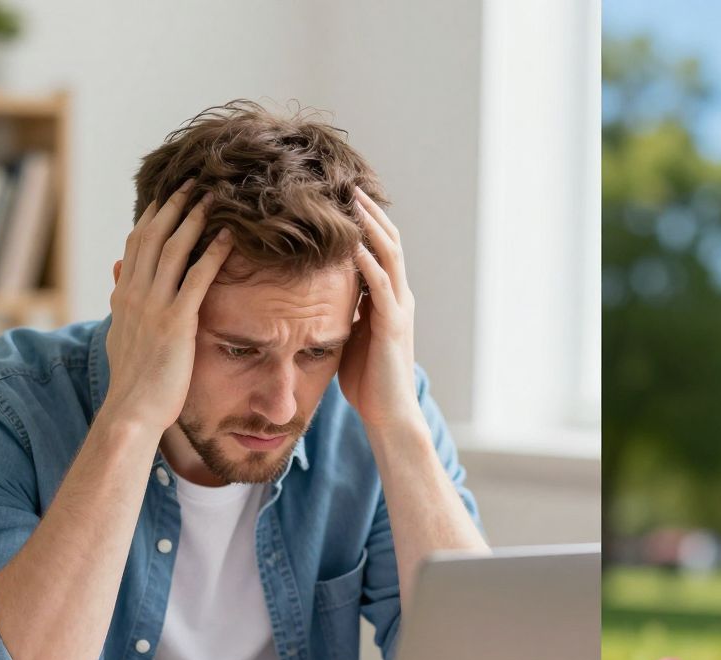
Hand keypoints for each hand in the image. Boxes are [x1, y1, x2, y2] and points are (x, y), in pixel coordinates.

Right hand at [100, 179, 232, 433]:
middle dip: (174, 206)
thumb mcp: (122, 334)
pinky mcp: (176, 323)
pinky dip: (212, 254)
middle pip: (153, 237)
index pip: (136, 244)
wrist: (131, 410)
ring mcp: (154, 307)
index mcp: (124, 295)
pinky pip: (196, 279)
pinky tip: (228, 236)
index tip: (168, 194)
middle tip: (194, 181)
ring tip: (213, 196)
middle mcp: (135, 294)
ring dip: (193, 219)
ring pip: (173, 250)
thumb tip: (117, 275)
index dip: (153, 216)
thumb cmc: (134, 380)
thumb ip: (121, 302)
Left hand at [339, 188, 422, 432]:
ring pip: (389, 255)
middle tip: (347, 183)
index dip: (366, 221)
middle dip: (369, 212)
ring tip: (353, 200)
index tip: (343, 196)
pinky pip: (381, 286)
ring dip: (371, 226)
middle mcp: (399, 297)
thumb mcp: (351, 336)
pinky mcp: (392, 325)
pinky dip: (368, 262)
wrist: (389, 414)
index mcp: (388, 299)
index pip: (380, 248)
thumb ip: (344, 311)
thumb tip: (321, 294)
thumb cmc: (367, 381)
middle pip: (389, 241)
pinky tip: (354, 243)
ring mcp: (399, 309)